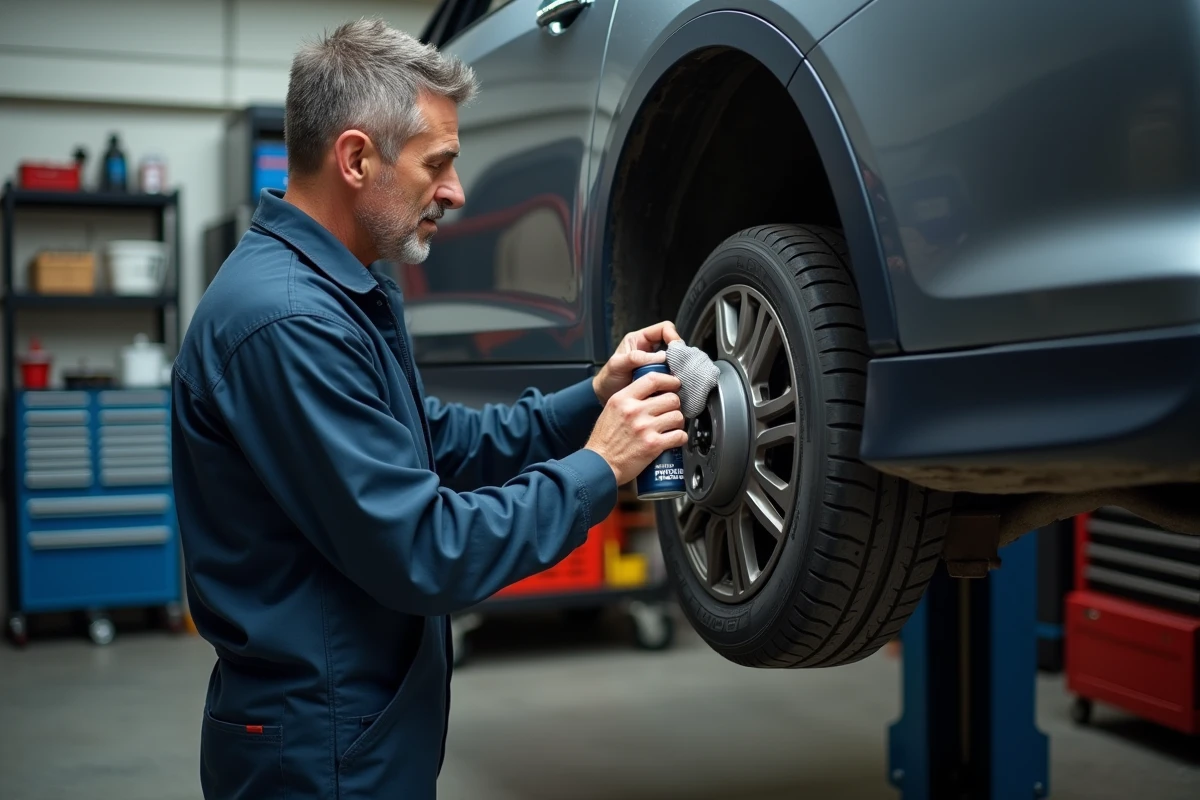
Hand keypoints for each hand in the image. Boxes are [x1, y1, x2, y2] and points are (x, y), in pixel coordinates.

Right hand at [585, 369, 688, 484]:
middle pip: (671, 398)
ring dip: (678, 422)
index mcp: (622, 399)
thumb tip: (651, 392)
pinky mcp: (653, 445)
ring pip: (678, 416)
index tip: (674, 384)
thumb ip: (629, 399)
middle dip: (674, 406)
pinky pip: (679, 435)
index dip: (669, 381)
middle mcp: (634, 411)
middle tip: (670, 411)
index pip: (652, 379)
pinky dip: (680, 438)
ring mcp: (645, 428)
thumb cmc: (604, 441)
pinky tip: (674, 439)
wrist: (599, 465)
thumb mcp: (611, 410)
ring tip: (671, 427)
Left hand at [592, 320, 683, 404]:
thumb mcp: (617, 365)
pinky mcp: (660, 377)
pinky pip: (672, 375)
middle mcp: (651, 349)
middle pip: (674, 345)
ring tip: (672, 380)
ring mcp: (657, 364)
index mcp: (640, 339)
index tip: (676, 350)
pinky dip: (673, 380)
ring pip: (675, 361)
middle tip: (676, 368)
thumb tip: (661, 356)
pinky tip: (670, 387)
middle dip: (677, 356)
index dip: (673, 336)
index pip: (664, 328)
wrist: (606, 396)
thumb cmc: (608, 378)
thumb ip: (635, 358)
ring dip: (675, 370)